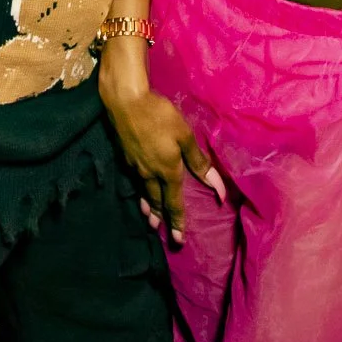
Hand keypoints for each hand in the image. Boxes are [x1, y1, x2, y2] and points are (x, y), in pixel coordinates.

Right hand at [100, 39, 224, 244]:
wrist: (126, 102)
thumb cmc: (160, 116)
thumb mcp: (184, 136)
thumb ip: (198, 161)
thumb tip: (217, 187)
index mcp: (168, 171)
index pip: (174, 202)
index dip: (177, 221)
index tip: (178, 239)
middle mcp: (150, 173)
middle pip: (156, 200)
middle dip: (160, 217)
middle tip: (159, 232)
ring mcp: (135, 165)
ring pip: (143, 191)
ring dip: (147, 206)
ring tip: (148, 218)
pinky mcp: (125, 155)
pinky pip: (134, 179)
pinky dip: (138, 190)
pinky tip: (138, 186)